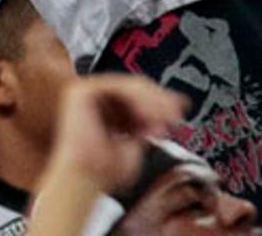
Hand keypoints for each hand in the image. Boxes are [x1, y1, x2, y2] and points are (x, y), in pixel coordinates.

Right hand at [47, 75, 185, 193]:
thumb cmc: (106, 169)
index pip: (139, 95)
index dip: (162, 100)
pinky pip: (118, 86)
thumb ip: (151, 125)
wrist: (87, 176)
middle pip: (138, 86)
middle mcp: (97, 99)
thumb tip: (167, 113)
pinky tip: (146, 116)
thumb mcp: (140, 142)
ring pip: (132, 85)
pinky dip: (138, 99)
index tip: (179, 112)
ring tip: (163, 119)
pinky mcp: (82, 91)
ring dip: (153, 101)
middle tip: (176, 115)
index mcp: (108, 110)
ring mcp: (88, 92)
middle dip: (161, 101)